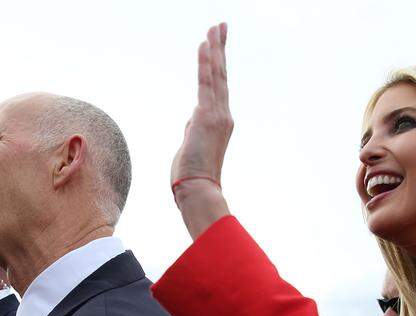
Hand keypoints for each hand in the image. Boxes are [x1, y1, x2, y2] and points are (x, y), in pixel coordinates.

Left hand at [171, 23, 233, 239]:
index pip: (218, 86)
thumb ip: (193, 130)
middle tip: (221, 26)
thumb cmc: (192, 175)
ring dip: (214, 50)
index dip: (217, 65)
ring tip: (214, 28)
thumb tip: (192, 121)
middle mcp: (223, 114)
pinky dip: (205, 63)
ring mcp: (217, 114)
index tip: (216, 46)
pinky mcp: (207, 116)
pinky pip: (205, 83)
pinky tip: (205, 45)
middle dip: (220, 48)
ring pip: (216, 75)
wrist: (197, 189)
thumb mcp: (192, 146)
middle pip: (221, 75)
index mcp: (219, 121)